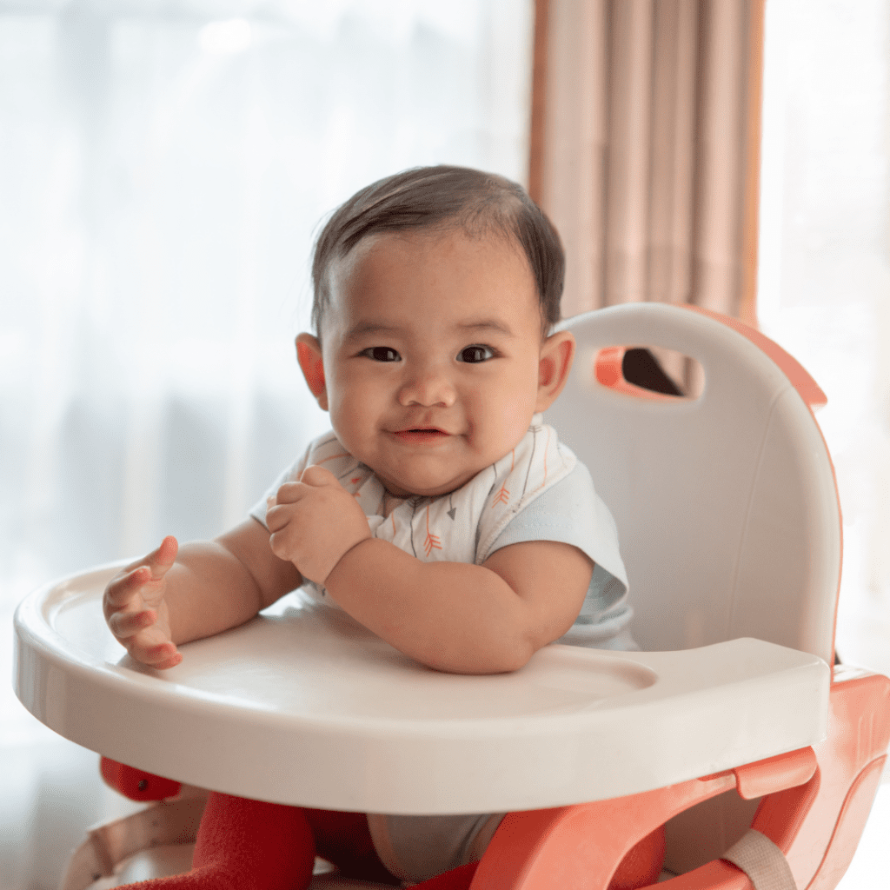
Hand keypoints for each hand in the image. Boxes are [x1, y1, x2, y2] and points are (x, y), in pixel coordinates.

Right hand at [103, 536, 182, 668]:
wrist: (146, 603)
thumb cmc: (142, 585)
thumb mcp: (152, 569)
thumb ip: (160, 558)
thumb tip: (170, 540)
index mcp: (118, 595)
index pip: (120, 589)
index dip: (131, 581)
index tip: (145, 572)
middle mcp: (120, 619)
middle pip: (122, 624)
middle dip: (135, 621)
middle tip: (151, 615)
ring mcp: (132, 637)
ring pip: (136, 647)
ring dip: (151, 650)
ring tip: (170, 648)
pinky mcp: (145, 649)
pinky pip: (152, 660)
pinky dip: (163, 661)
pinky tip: (178, 657)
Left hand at [266, 465, 370, 584]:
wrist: (357, 565)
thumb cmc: (351, 540)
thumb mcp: (345, 506)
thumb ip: (321, 492)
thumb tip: (273, 496)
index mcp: (329, 491)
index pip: (309, 473)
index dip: (307, 490)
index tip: (314, 509)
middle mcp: (313, 500)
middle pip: (284, 492)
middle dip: (287, 508)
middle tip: (301, 527)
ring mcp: (300, 519)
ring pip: (273, 516)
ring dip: (281, 529)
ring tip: (297, 540)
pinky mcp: (291, 540)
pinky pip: (274, 540)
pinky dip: (283, 550)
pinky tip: (299, 554)